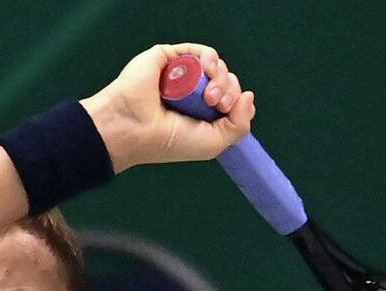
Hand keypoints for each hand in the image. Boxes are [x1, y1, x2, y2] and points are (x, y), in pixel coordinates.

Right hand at [81, 43, 256, 171]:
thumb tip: (249, 96)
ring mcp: (183, 75)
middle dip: (230, 91)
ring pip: (217, 66)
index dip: (238, 103)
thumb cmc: (170, 141)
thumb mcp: (214, 143)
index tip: (229, 112)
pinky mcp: (171, 57)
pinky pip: (201, 51)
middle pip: (227, 81)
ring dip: (221, 78)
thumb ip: (240, 125)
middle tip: (217, 105)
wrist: (136, 127)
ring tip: (210, 96)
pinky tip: (208, 70)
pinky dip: (211, 58)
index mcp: (203, 114)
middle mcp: (194, 93)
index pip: (232, 100)